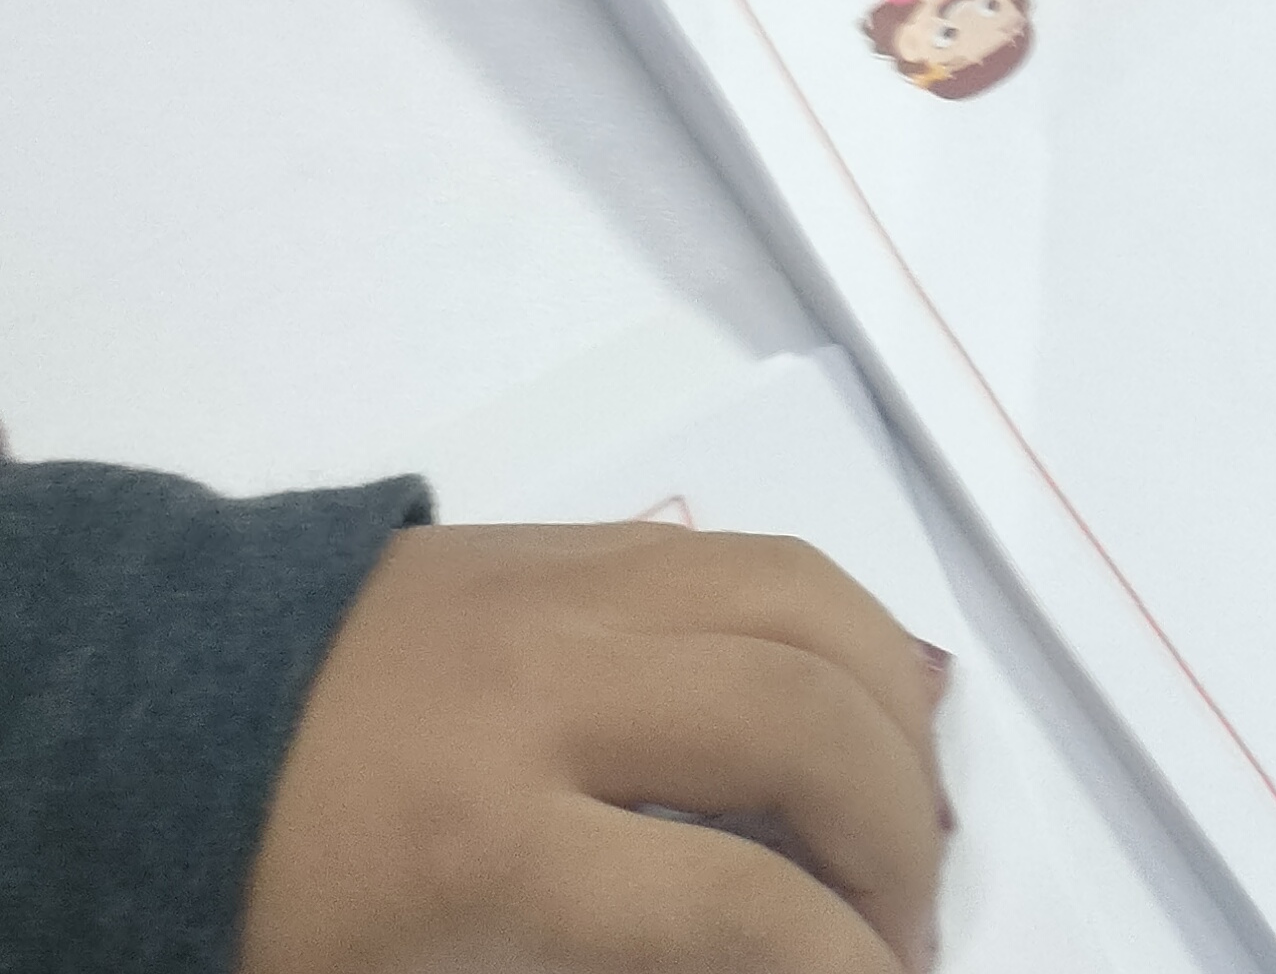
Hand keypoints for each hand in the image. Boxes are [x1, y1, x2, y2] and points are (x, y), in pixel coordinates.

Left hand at [236, 521, 949, 973]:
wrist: (175, 710)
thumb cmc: (283, 896)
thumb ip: (592, 968)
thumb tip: (760, 950)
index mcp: (485, 839)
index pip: (727, 901)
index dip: (839, 960)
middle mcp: (552, 687)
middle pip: (796, 726)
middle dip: (894, 838)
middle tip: (908, 924)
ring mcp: (577, 586)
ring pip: (808, 603)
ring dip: (893, 716)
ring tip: (907, 813)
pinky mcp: (589, 536)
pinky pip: (763, 556)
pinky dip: (845, 632)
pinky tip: (860, 709)